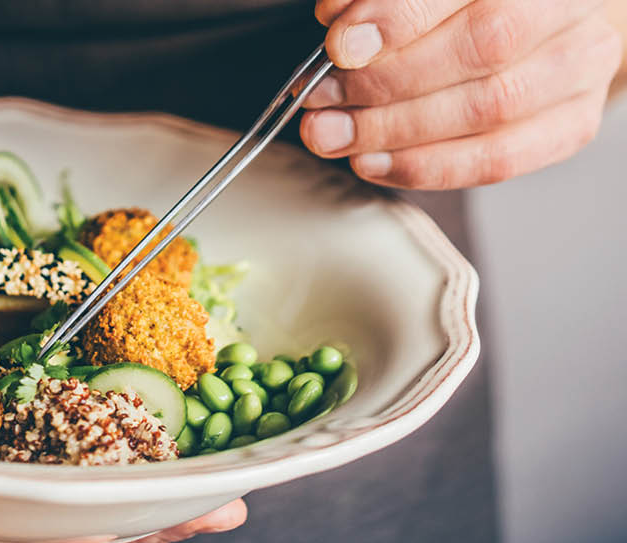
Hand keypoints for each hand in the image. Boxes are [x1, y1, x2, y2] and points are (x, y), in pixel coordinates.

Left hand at [302, 0, 623, 188]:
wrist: (549, 16)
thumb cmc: (468, 1)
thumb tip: (338, 18)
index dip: (396, 20)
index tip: (339, 47)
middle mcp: (569, 11)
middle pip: (479, 51)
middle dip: (384, 84)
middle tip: (322, 99)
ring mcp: (578, 70)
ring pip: (487, 111)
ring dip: (394, 132)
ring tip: (333, 135)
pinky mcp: (572, 124)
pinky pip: (498, 160)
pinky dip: (425, 167)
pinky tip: (373, 162)